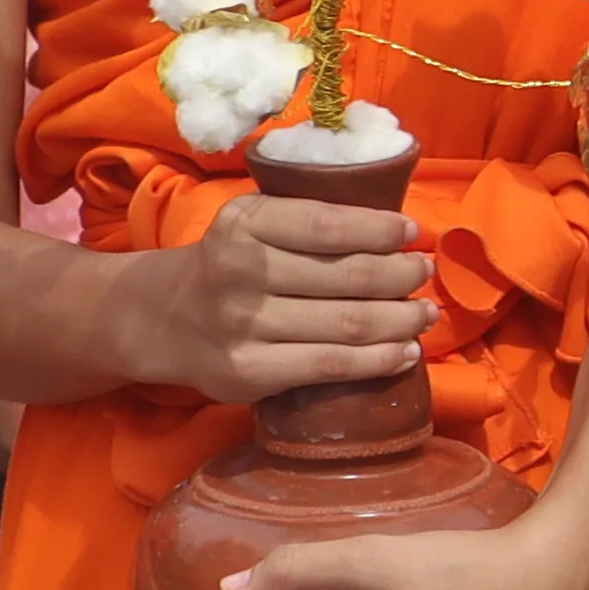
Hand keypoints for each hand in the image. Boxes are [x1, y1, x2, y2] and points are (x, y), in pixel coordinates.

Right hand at [119, 191, 434, 405]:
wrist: (163, 317)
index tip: (412, 234)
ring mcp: (243, 326)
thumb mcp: (254, 222)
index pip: (328, 224)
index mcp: (244, 223)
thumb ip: (309, 217)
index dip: (380, 230)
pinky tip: (405, 351)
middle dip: (401, 275)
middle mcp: (240, 271)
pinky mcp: (249, 371)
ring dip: (402, 319)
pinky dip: (380, 360)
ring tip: (425, 313)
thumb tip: (400, 229)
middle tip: (424, 273)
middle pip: (349, 276)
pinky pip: (333, 366)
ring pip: (349, 324)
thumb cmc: (232, 263)